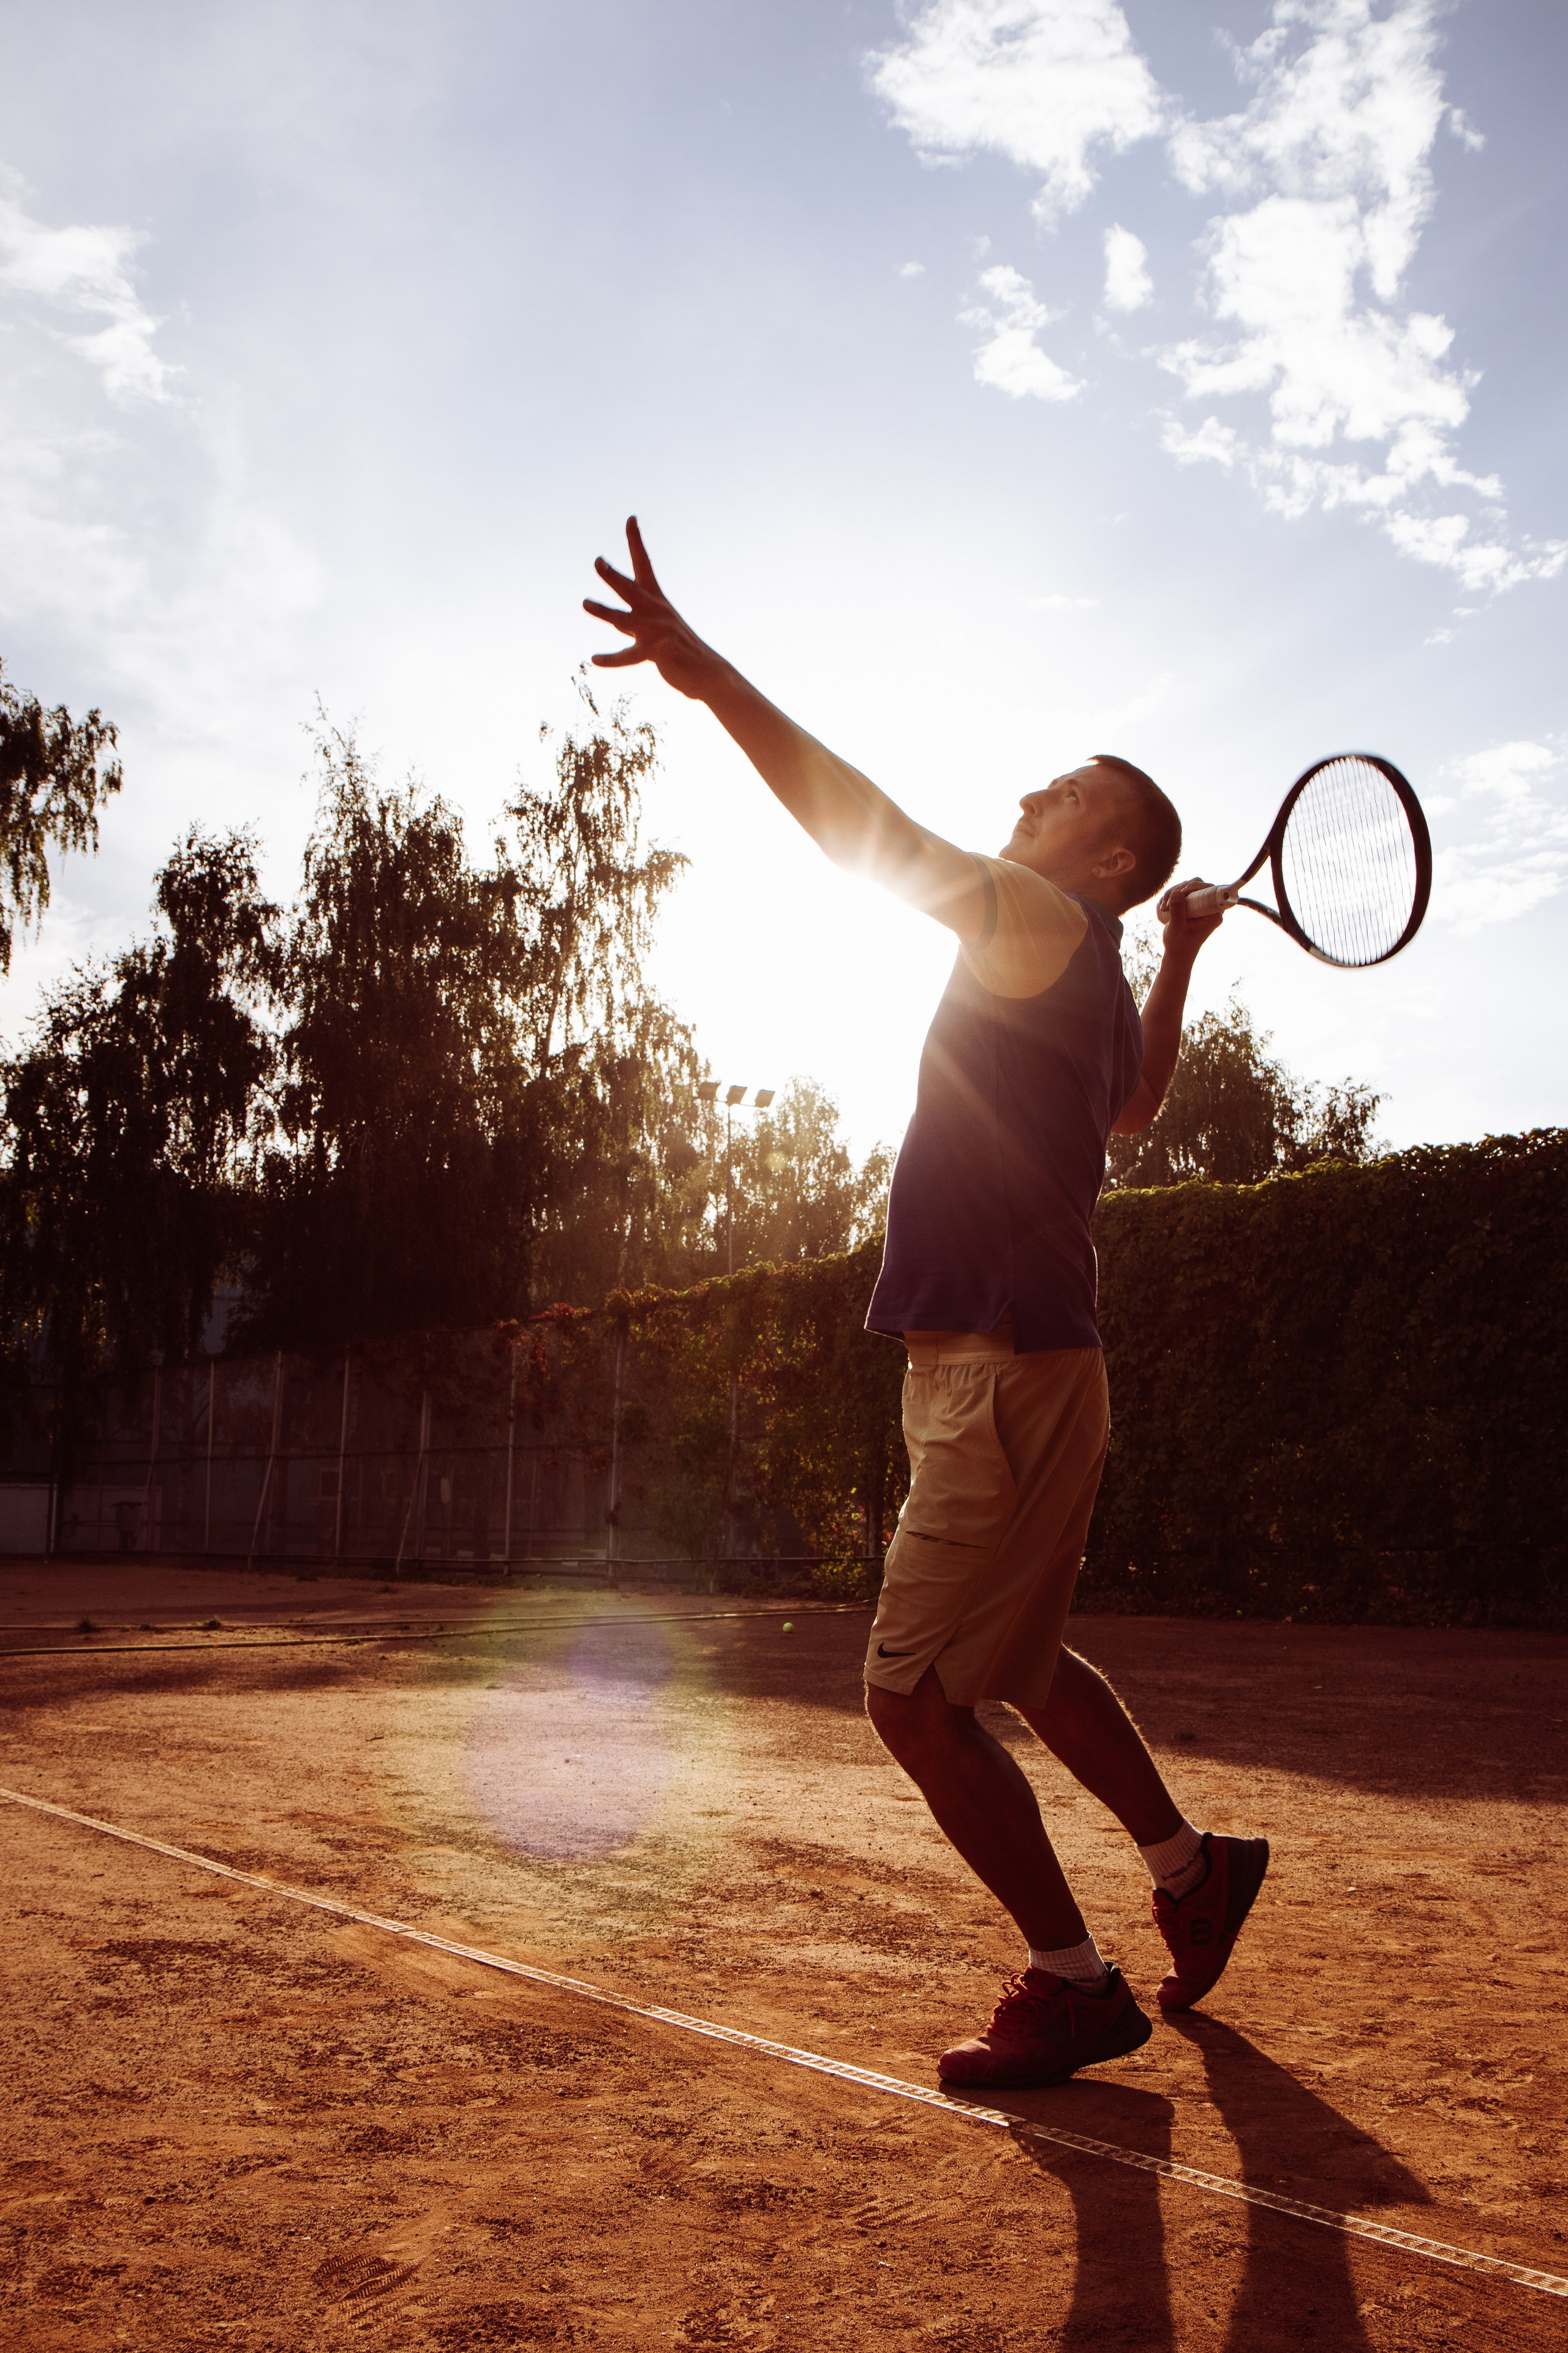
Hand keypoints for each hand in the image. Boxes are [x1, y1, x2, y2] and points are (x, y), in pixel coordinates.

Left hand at [584, 517, 723, 699]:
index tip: (630, 519)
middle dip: (613, 575)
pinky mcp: (657, 652)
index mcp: (657, 600)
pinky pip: (629, 656)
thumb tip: (615, 622)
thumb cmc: (680, 650)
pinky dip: (612, 659)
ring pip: (624, 619)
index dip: (636, 542)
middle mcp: (656, 611)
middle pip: (631, 589)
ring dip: (604, 611)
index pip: (644, 564)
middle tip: (598, 561)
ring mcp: (657, 631)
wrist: (707, 672)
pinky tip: (594, 658)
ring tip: (586, 603)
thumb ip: (635, 623)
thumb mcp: (657, 630)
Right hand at [1156, 876, 1226, 955]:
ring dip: (1174, 892)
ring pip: (1190, 886)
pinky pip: (1185, 891)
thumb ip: (1177, 911)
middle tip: (1166, 903)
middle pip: (1198, 885)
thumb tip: (1176, 892)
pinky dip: (1173, 894)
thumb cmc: (1179, 944)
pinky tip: (1165, 905)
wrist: (1178, 952)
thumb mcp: (1176, 928)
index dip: (1194, 887)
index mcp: (1214, 914)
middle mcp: (1211, 907)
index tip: (1179, 893)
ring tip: (1163, 906)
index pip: (1209, 890)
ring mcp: (1202, 905)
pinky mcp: (1194, 904)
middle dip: (1180, 889)